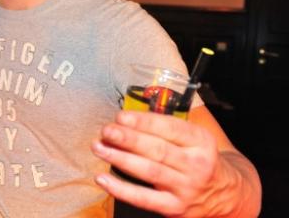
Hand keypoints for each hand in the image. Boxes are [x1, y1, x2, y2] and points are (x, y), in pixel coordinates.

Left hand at [91, 110, 244, 216]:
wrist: (227, 193)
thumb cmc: (200, 158)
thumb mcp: (195, 138)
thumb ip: (166, 127)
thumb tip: (126, 119)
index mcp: (201, 141)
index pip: (171, 128)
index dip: (143, 122)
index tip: (121, 117)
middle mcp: (196, 164)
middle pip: (158, 150)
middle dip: (128, 139)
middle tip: (107, 131)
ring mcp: (186, 188)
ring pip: (149, 172)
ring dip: (120, 158)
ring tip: (99, 148)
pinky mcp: (175, 208)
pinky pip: (144, 199)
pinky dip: (121, 189)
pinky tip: (103, 179)